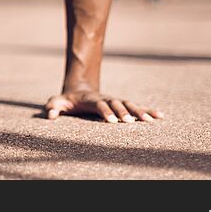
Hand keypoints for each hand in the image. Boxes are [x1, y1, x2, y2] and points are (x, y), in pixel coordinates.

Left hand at [45, 90, 163, 122]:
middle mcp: (105, 98)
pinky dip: (148, 110)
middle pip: (117, 104)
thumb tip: (50, 115)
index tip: (112, 121)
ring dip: (139, 111)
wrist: (78, 89)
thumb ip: (52, 107)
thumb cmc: (66, 100)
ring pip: (129, 104)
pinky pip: (136, 107)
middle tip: (131, 122)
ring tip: (150, 120)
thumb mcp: (56, 102)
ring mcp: (114, 100)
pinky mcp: (121, 104)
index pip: (99, 105)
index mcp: (90, 99)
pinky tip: (160, 116)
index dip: (105, 112)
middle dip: (124, 112)